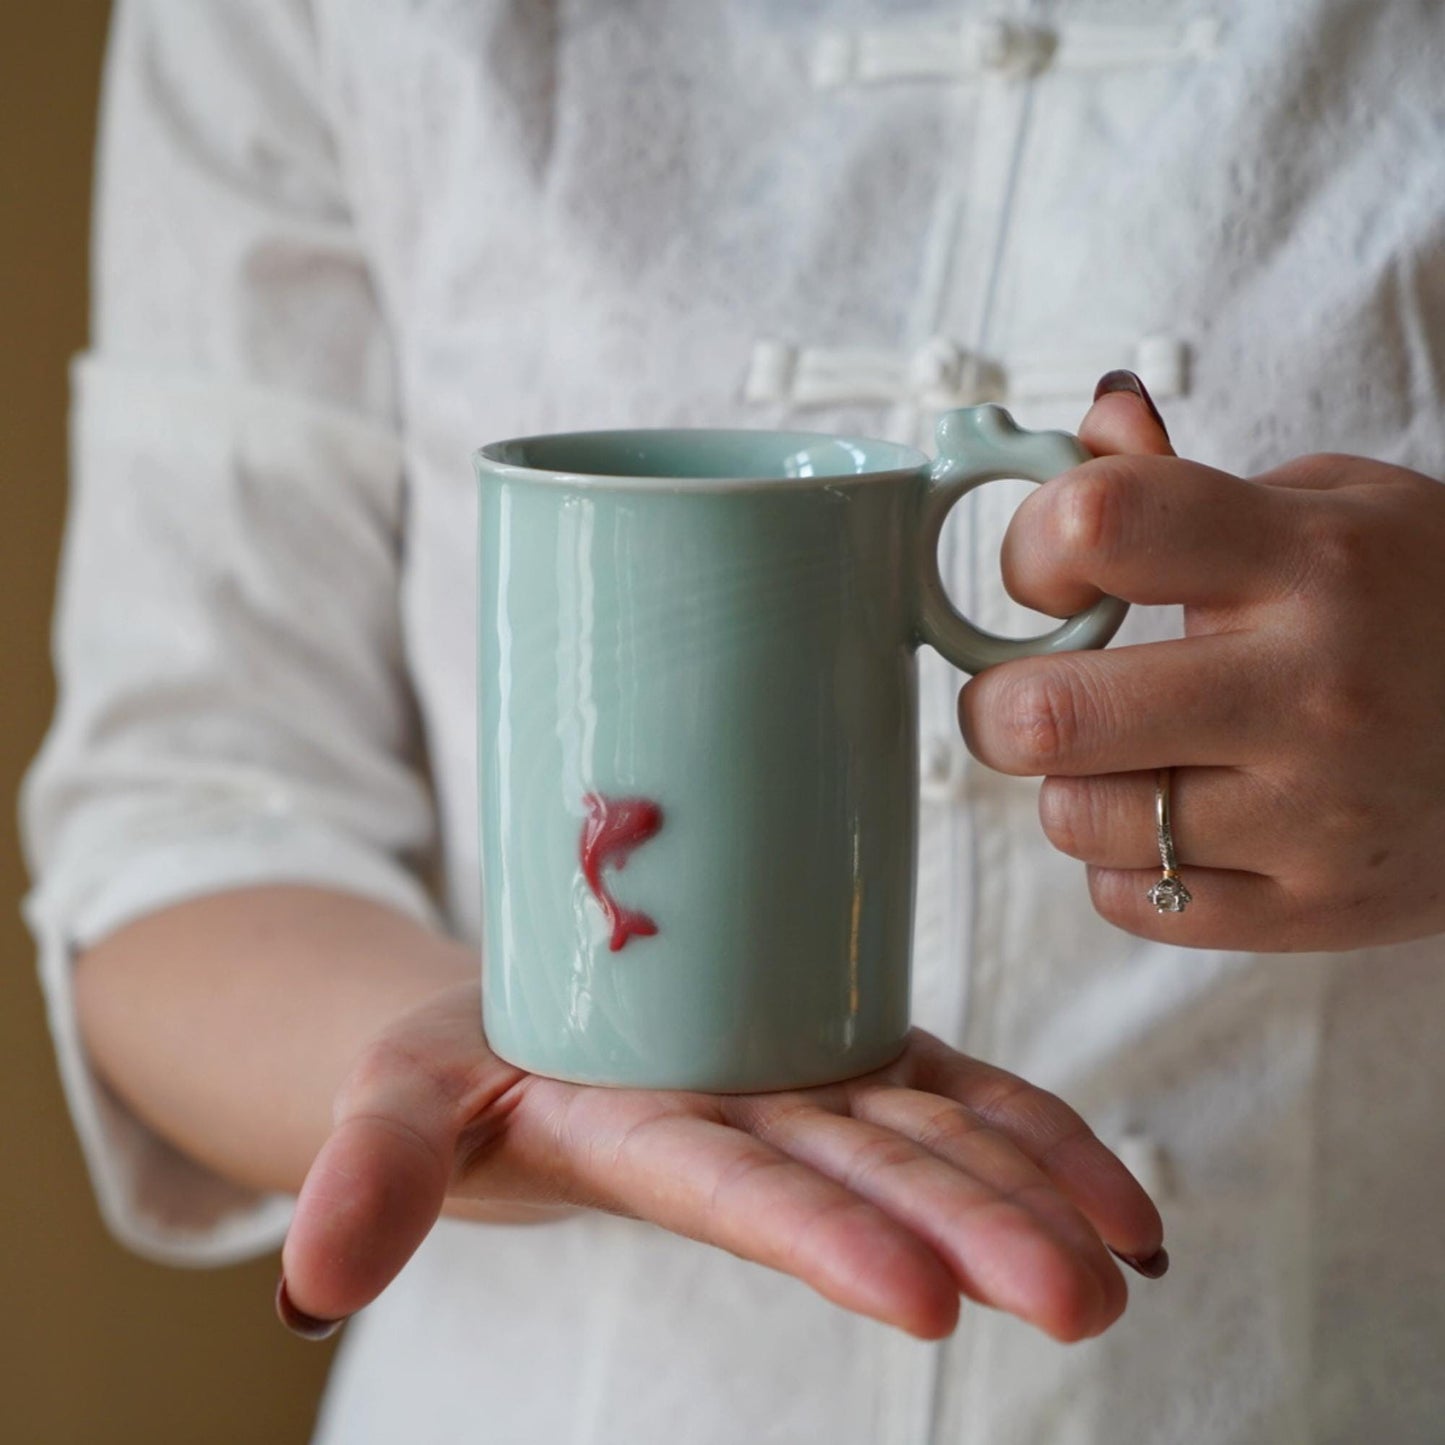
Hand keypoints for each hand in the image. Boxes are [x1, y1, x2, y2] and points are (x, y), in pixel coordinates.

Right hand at [279, 984, 1163, 1343]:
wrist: (528, 1035)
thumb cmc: (457, 1070)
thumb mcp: (393, 1101)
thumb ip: (369, 1172)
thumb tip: (308, 1282)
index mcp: (644, 1140)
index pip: (738, 1194)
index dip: (821, 1237)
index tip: (919, 1301)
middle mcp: (746, 1129)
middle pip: (867, 1178)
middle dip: (970, 1232)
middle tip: (1078, 1298)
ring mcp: (808, 1089)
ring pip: (930, 1136)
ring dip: (1029, 1191)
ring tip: (1123, 1256)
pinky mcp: (845, 1048)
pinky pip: (954, 1092)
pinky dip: (1037, 1133)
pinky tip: (1125, 1201)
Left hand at [960, 373, 1444, 951]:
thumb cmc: (1422, 605)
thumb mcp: (1335, 508)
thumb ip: (1187, 480)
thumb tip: (1092, 428)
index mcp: (1308, 560)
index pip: (1099, 524)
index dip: (1031, 549)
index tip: (1048, 578)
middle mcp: (1309, 690)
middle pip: (1046, 714)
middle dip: (999, 704)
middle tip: (1027, 696)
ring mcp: (1314, 812)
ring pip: (1077, 817)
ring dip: (1073, 788)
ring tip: (1132, 760)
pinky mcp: (1316, 908)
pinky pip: (1133, 900)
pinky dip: (1127, 866)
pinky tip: (1180, 825)